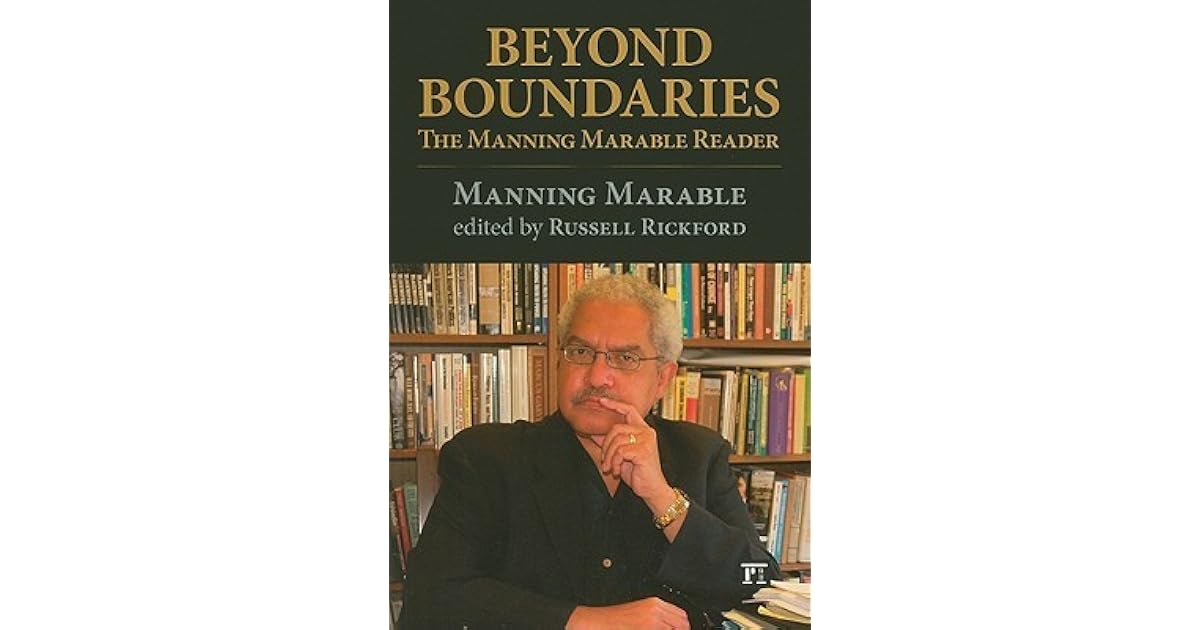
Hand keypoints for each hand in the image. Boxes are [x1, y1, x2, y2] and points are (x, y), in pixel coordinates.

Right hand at [566, 597, 688, 629]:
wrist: (594, 623)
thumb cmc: (613, 621)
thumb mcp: (638, 614)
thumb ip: (656, 619)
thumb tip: (671, 626)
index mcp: (654, 603)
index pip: (681, 616)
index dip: (682, 627)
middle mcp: (655, 611)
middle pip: (682, 624)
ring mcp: (651, 622)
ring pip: (675, 629)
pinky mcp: (645, 629)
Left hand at [594, 397, 671, 501]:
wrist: (652, 489)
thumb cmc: (638, 472)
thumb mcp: (620, 455)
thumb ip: (610, 443)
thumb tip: (593, 433)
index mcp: (643, 430)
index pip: (629, 410)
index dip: (615, 404)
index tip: (601, 400)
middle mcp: (646, 432)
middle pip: (616, 428)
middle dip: (606, 445)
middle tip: (605, 460)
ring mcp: (646, 440)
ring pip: (616, 440)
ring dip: (609, 457)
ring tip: (611, 468)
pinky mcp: (643, 450)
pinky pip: (620, 451)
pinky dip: (614, 462)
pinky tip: (617, 471)